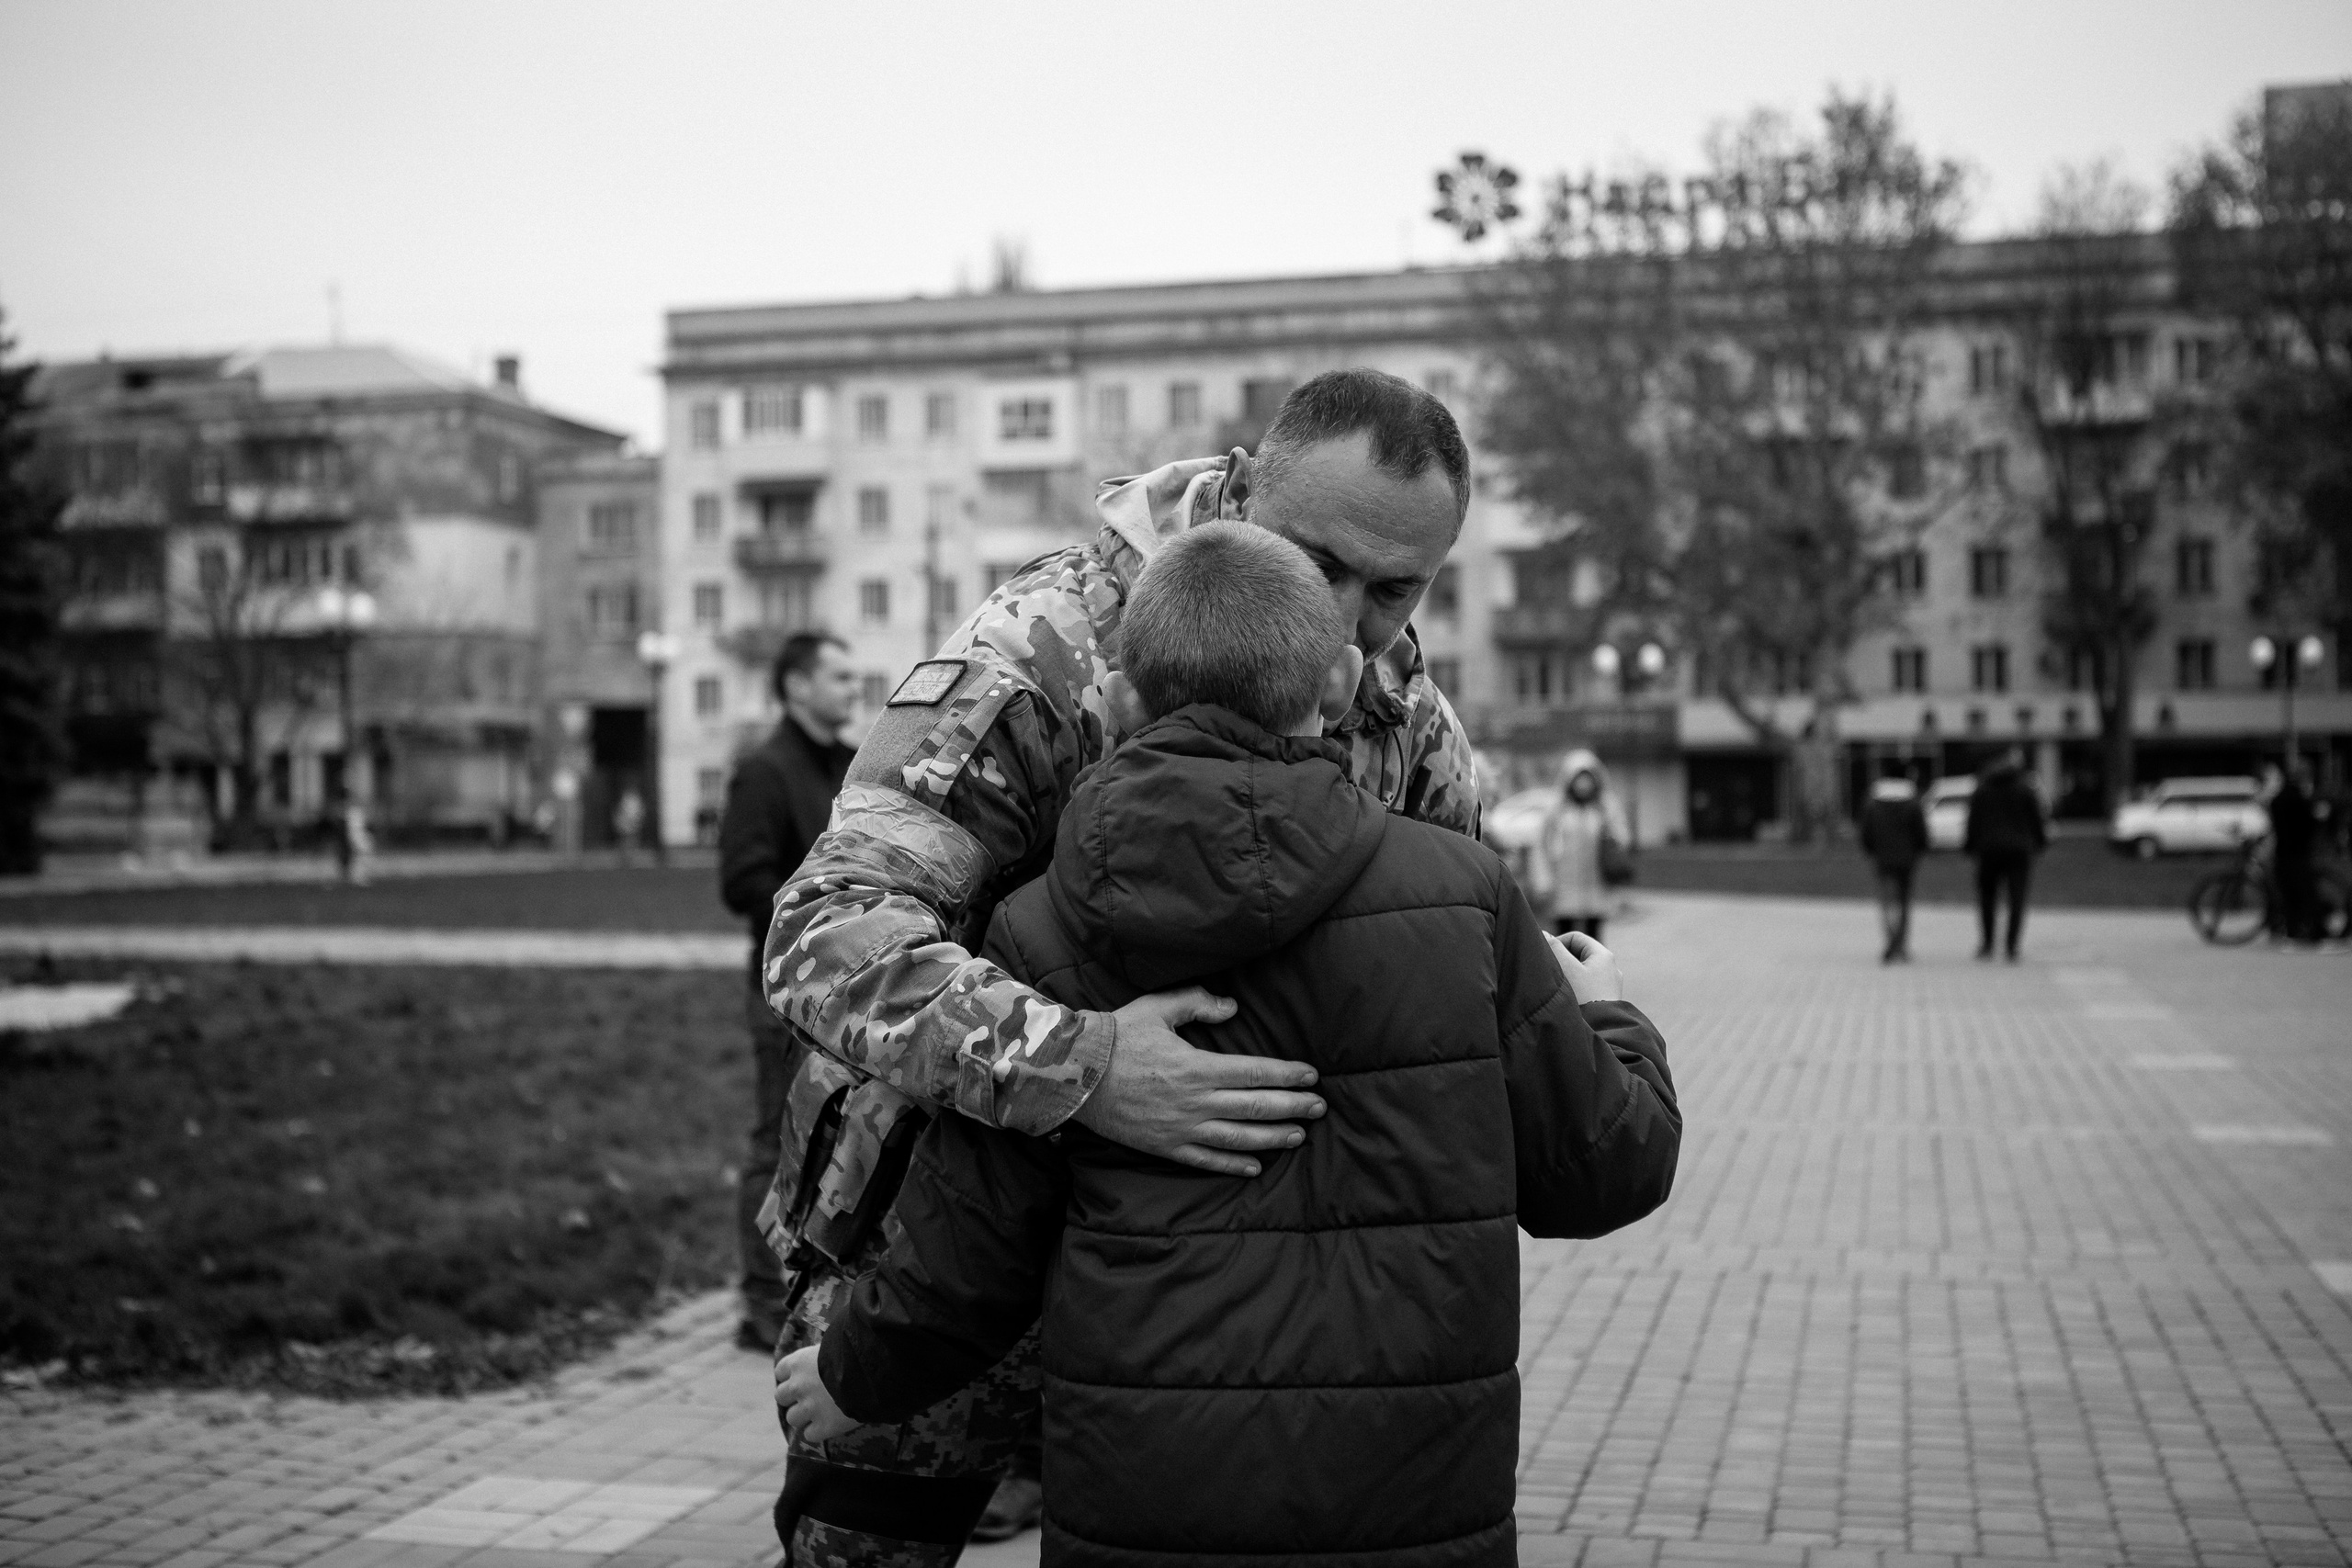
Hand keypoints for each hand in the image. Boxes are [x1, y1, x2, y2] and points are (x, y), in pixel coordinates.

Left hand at [774, 1345, 857, 1444]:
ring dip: (803, 1416)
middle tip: (810, 1397)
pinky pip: (810, 1435)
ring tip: (821, 1412)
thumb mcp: (835, 1342)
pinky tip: (830, 1424)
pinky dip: (818, 1431)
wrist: (872, 1372)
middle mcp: (798, 1386)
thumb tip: (829, 1347)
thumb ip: (824, 1351)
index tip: (802, 1377)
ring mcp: (809, 1408)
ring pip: (792, 1418)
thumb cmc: (857, 1350)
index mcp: (799, 1362)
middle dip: (793, 1397)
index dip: (791, 1375)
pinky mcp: (823, 1427)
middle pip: (781, 1396)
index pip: (781, 1371)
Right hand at [1072, 987, 1321, 1175]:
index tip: (1311, 1076)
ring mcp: (1181, 1128)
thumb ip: (1197, 1002)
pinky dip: (1233, 1166)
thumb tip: (1232, 1008)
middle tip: (1320, 1108)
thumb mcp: (1157, 1008)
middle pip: (1256, 1107)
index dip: (1288, 1075)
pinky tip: (1255, 1167)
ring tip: (1298, 1136)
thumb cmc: (1117, 1036)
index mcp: (1197, 1066)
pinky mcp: (1165, 1146)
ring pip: (1238, 1138)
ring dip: (1272, 1138)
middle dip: (1293, 1107)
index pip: (1256, 1071)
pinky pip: (1206, 1160)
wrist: (1074, 1073)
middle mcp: (1195, 1101)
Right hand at [1548, 931, 1623, 1004]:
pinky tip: (1569, 1000)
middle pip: (1580, 954)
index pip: (1575, 938)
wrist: (1602, 1031)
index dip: (1557, 943)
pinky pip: (1588, 986)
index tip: (1546, 957)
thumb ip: (1554, 948)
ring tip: (1559, 988)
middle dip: (1563, 960)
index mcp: (1604, 955)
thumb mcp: (1566, 969)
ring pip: (1583, 972)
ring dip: (1569, 976)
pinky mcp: (1607, 1000)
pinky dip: (1577, 988)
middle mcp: (1611, 968)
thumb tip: (1543, 934)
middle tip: (1550, 973)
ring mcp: (1610, 985)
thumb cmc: (1584, 998)